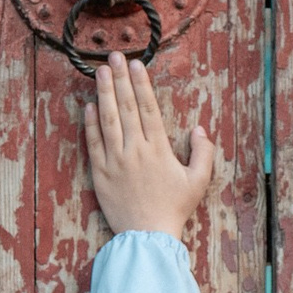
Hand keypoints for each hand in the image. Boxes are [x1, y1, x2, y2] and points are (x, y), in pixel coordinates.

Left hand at [82, 56, 215, 242]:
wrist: (147, 236)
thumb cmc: (174, 209)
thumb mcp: (198, 182)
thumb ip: (203, 153)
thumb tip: (199, 129)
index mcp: (159, 149)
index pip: (149, 108)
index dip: (141, 84)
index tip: (136, 64)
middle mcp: (136, 150)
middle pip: (126, 107)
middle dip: (120, 79)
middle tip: (114, 56)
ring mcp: (115, 160)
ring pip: (108, 120)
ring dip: (103, 93)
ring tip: (100, 72)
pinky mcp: (100, 173)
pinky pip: (94, 143)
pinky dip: (90, 123)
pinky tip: (89, 105)